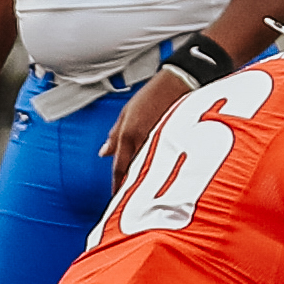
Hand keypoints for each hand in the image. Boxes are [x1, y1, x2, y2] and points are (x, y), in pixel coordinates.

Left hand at [100, 66, 189, 190]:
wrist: (180, 83)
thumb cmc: (153, 94)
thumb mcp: (126, 112)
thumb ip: (114, 135)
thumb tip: (103, 152)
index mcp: (129, 134)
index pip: (119, 167)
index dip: (117, 185)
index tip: (116, 197)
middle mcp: (142, 140)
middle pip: (134, 172)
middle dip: (130, 186)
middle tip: (128, 200)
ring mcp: (159, 142)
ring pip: (148, 168)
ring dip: (145, 179)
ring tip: (144, 191)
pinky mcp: (173, 141)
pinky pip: (163, 160)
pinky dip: (159, 168)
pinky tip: (161, 174)